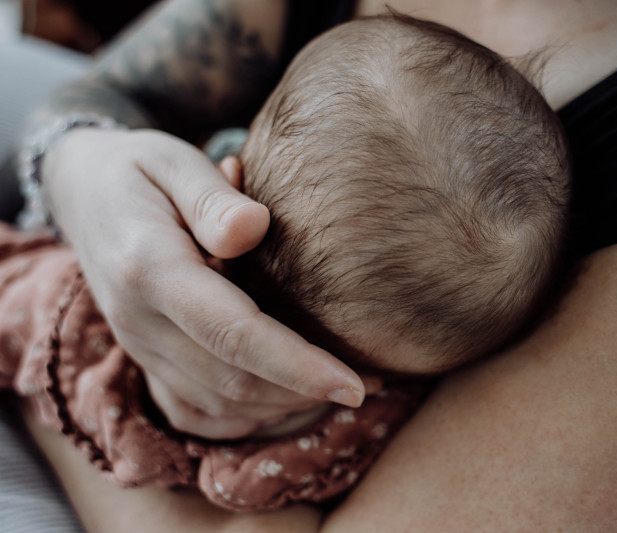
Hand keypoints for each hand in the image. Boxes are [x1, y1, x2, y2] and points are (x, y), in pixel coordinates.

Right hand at [42, 128, 366, 438]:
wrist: (83, 192)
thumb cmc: (139, 169)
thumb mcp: (172, 161)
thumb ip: (212, 197)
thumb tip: (257, 226)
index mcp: (149, 268)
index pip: (232, 333)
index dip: (296, 365)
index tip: (352, 383)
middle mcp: (139, 320)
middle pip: (231, 380)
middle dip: (304, 393)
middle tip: (368, 385)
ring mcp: (138, 345)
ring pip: (217, 403)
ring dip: (282, 407)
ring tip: (338, 389)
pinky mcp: (144, 357)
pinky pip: (194, 410)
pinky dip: (245, 415)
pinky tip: (285, 399)